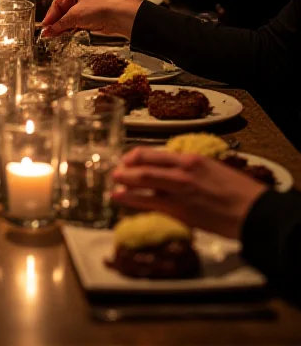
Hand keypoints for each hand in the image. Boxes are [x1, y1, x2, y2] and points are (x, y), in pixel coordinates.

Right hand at [41, 0, 141, 38]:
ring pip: (74, 16)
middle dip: (57, 22)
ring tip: (59, 36)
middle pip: (65, 9)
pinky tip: (72, 34)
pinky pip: (83, 21)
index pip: (58, 2)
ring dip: (66, 26)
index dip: (50, 16)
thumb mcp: (76, 16)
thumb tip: (48, 31)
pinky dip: (76, 27)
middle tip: (50, 34)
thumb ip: (60, 24)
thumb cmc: (103, 8)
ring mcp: (93, 5)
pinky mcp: (99, 15)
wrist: (125, 15)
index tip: (45, 28)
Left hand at [112, 148, 266, 239]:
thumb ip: (189, 168)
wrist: (253, 212)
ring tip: (113, 188)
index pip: (155, 154)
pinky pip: (153, 205)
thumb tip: (170, 171)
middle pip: (145, 168)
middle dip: (126, 170)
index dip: (136, 156)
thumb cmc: (237, 190)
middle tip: (114, 173)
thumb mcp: (212, 168)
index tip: (127, 158)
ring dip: (126, 185)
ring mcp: (180, 193)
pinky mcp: (181, 213)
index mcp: (190, 159)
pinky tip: (123, 202)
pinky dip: (135, 202)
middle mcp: (182, 173)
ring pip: (145, 185)